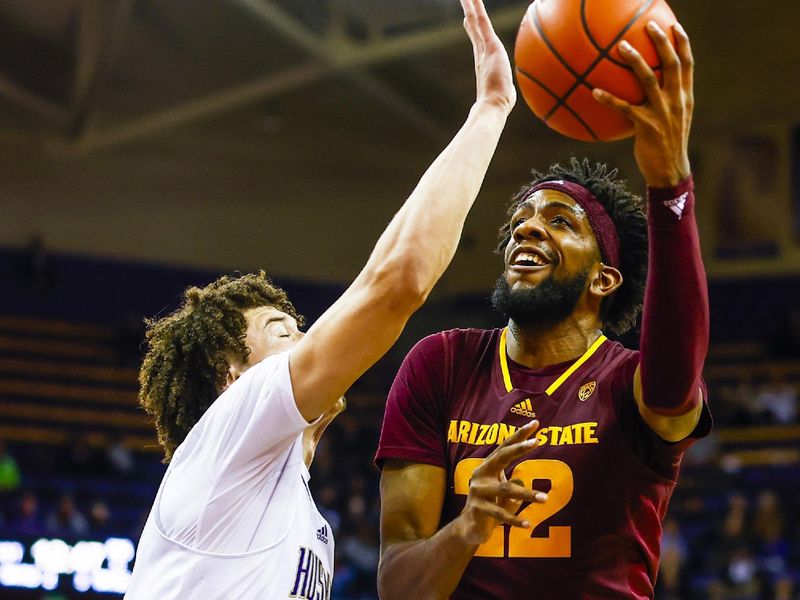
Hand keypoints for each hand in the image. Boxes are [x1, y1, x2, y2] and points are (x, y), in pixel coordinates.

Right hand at [456, 420, 546, 545]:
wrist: (469, 528)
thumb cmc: (491, 505)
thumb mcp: (503, 491)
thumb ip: (512, 480)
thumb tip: (522, 477)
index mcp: (487, 467)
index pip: (505, 447)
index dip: (519, 435)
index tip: (535, 424)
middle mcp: (480, 475)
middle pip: (501, 457)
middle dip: (519, 448)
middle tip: (537, 441)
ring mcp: (478, 492)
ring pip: (506, 489)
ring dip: (527, 494)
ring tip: (545, 498)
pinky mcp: (478, 509)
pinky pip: (500, 514)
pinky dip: (515, 519)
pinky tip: (528, 524)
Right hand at [460, 0, 515, 112]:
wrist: (492, 106)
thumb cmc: (500, 106)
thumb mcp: (505, 94)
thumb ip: (506, 90)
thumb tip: (508, 96)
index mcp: (484, 62)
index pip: (478, 41)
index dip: (473, 30)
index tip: (468, 20)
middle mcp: (480, 53)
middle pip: (473, 27)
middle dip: (469, 13)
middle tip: (464, 0)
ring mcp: (483, 48)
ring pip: (475, 21)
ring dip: (471, 5)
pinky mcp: (490, 45)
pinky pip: (482, 21)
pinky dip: (476, 8)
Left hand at [592, 21, 693, 187]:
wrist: (670, 170)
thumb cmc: (667, 143)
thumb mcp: (673, 119)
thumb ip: (666, 100)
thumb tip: (650, 87)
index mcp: (685, 97)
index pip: (688, 64)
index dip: (683, 44)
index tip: (675, 26)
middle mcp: (676, 101)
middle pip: (672, 64)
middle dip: (661, 42)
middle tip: (649, 24)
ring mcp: (662, 113)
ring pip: (649, 80)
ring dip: (635, 61)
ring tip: (621, 46)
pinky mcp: (646, 126)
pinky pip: (624, 108)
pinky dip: (609, 99)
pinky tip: (594, 91)